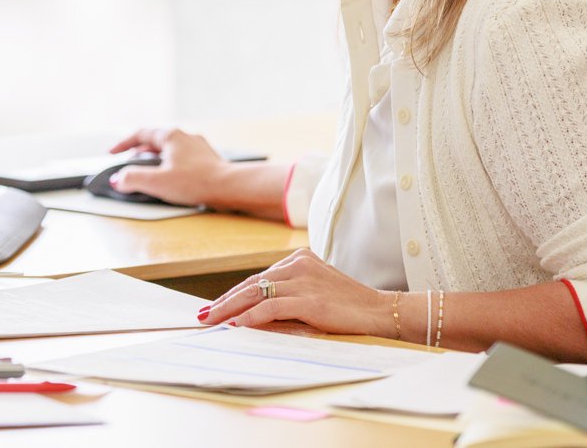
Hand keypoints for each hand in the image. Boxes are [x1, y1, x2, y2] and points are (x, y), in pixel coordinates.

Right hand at [106, 128, 228, 206]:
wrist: (230, 188)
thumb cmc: (196, 182)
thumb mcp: (156, 182)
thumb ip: (132, 179)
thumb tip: (118, 180)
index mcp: (171, 136)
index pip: (140, 134)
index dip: (123, 144)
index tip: (112, 153)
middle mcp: (185, 137)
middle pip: (156, 141)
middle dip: (139, 153)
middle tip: (128, 164)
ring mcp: (198, 148)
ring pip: (171, 150)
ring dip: (156, 159)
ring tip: (149, 172)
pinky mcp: (208, 160)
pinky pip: (183, 159)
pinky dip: (171, 165)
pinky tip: (173, 178)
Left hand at [198, 249, 394, 338]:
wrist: (382, 313)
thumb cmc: (350, 309)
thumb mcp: (314, 295)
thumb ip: (287, 297)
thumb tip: (251, 315)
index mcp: (299, 260)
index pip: (257, 278)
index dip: (233, 294)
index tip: (214, 307)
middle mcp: (297, 265)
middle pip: (250, 284)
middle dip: (223, 301)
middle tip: (203, 316)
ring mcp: (303, 280)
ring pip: (255, 293)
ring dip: (229, 309)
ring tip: (212, 322)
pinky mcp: (309, 299)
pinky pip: (271, 307)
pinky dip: (250, 317)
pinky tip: (236, 326)